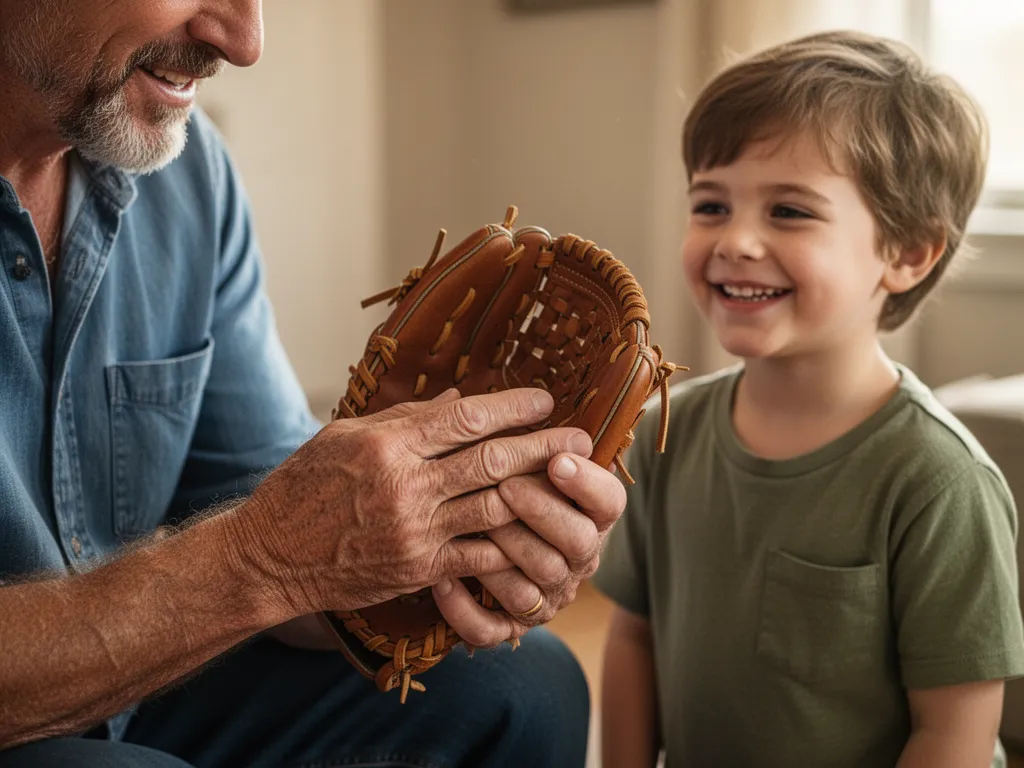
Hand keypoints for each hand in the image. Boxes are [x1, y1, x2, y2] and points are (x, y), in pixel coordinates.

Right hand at [228, 388, 592, 617]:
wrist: (269, 557)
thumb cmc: (303, 487)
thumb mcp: (344, 436)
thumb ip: (405, 417)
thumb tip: (458, 399)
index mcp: (387, 444)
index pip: (465, 418)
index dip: (512, 406)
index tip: (544, 400)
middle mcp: (405, 486)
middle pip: (492, 461)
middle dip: (544, 447)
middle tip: (580, 438)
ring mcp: (415, 531)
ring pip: (495, 507)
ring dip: (539, 493)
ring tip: (570, 480)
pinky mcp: (418, 568)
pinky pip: (479, 554)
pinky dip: (511, 540)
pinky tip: (537, 529)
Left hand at [430, 449, 625, 647]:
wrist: (469, 561)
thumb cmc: (493, 495)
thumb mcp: (500, 463)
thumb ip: (494, 438)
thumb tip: (458, 400)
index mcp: (585, 514)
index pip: (610, 501)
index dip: (589, 482)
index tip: (559, 459)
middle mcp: (574, 558)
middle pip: (578, 541)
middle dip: (543, 511)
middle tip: (507, 487)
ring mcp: (544, 596)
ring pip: (538, 584)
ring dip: (506, 553)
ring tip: (474, 529)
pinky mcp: (510, 627)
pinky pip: (494, 629)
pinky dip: (466, 609)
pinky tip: (441, 582)